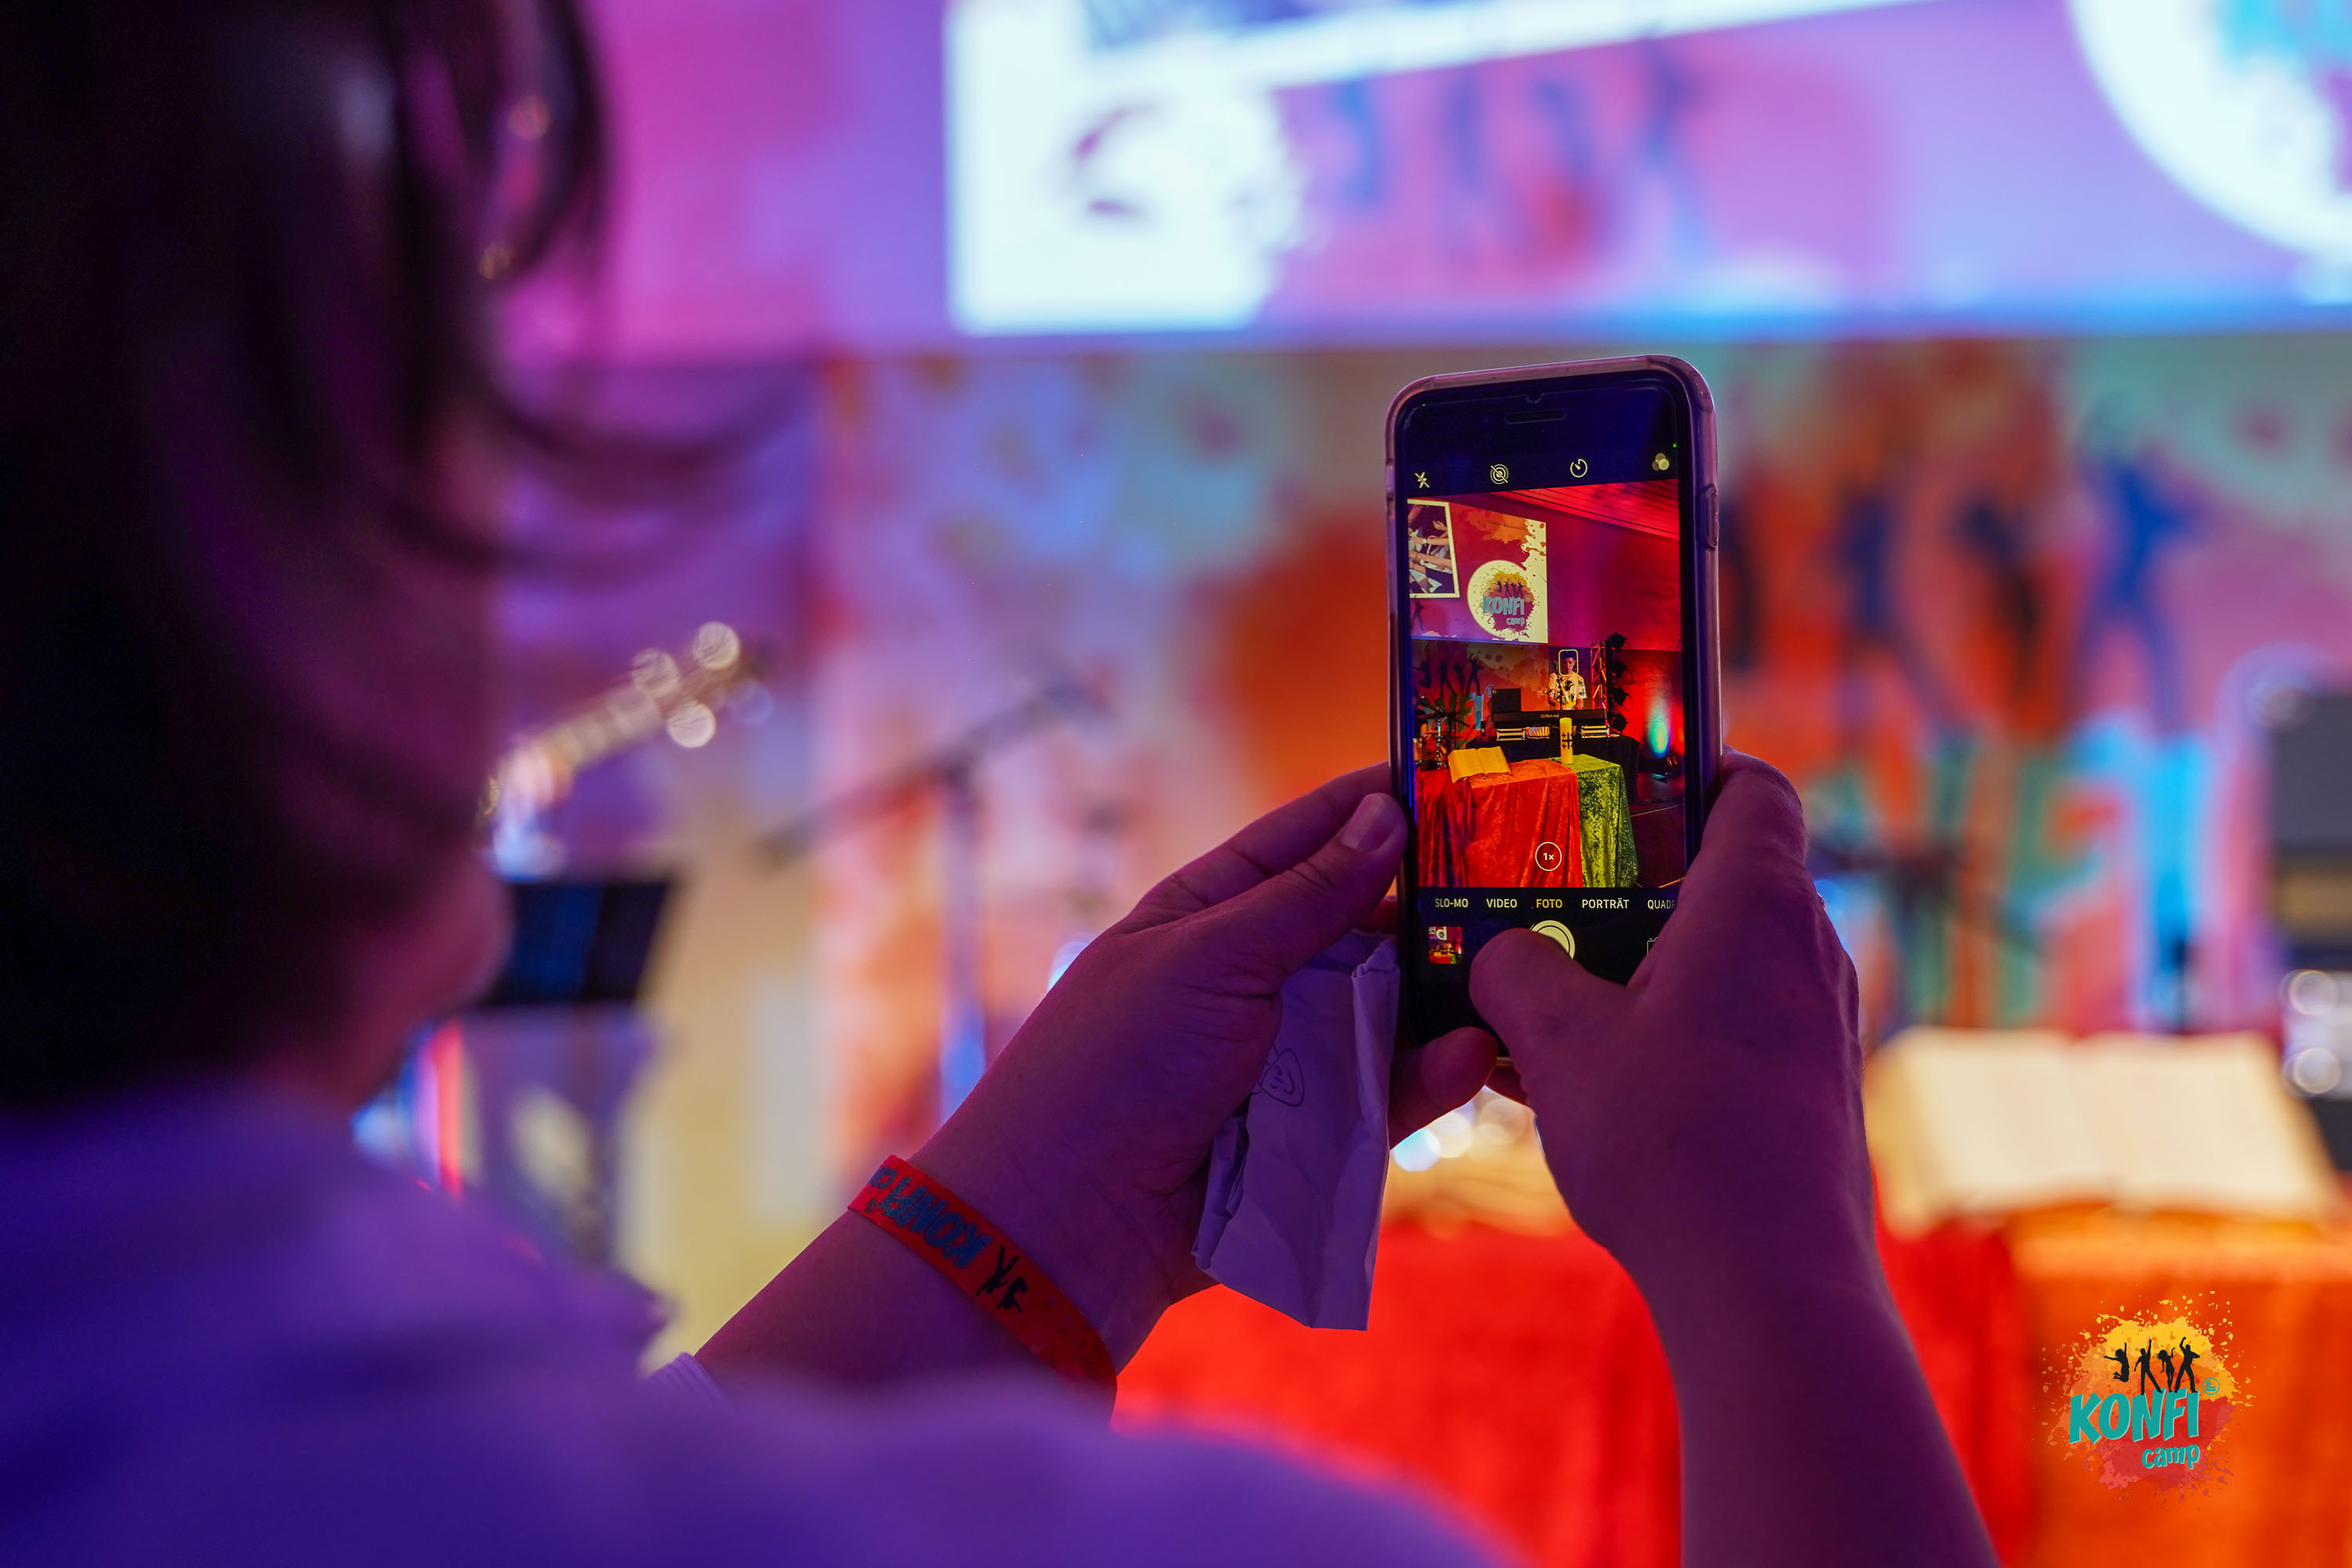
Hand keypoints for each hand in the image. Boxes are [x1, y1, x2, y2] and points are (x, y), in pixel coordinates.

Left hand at [918, 764, 1494, 1364]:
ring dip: (1444, 992)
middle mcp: (1258, 976)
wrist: (1069, 1223)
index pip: (1307, 839)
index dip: (1376, 807)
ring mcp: (1290, 1056)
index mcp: (1212, 912)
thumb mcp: (1211, 958)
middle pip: (1365, 925)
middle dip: (1435, 905)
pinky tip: (1470, 1052)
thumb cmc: (1115, 1064)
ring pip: (1390, 1010)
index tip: (1461, 777)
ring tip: (1518, 966)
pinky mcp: (1316, 1133)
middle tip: (1526, 880)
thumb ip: (1308, 896)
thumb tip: (1386, 814)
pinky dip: (1427, 1074)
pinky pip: (1387, 1093)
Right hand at [1470, 752, 1993, 1567]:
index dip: (1691, 763)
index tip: (1620, 774)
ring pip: (1723, 956)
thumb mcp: (1556, 1041)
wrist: (1767, 1285)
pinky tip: (1587, 1076)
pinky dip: (1667, 1026)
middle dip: (1636, 875)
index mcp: (1755, 903)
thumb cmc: (1671, 1144)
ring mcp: (1814, 1023)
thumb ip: (1512, 970)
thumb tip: (1496, 952)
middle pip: (1726, 871)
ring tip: (1553, 989)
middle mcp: (1804, 949)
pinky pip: (1732, 1024)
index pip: (1752, 785)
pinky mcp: (1809, 1089)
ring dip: (1643, 961)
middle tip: (1553, 884)